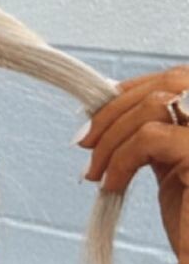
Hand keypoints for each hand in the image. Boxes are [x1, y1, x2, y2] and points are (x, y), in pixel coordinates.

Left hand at [77, 66, 188, 263]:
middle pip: (171, 80)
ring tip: (96, 172)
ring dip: (112, 135)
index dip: (135, 88)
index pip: (180, 78)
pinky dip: (120, 158)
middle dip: (117, 107)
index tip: (98, 113)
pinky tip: (111, 185)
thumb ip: (156, 135)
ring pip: (156, 104)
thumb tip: (112, 109)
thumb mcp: (173, 167)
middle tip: (84, 141)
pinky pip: (150, 138)